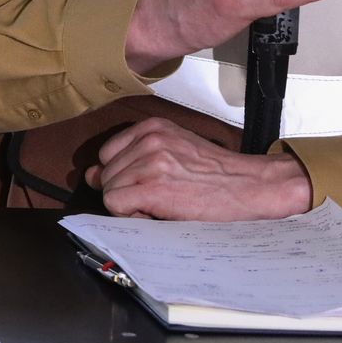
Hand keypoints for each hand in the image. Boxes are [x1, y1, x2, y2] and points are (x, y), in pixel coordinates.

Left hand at [85, 117, 311, 219]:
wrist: (252, 188)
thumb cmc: (216, 177)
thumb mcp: (174, 152)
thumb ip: (133, 158)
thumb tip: (89, 173)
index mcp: (152, 127)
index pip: (108, 154)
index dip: (123, 177)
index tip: (147, 186)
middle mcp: (147, 139)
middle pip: (105, 174)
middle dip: (125, 192)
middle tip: (159, 198)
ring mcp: (149, 161)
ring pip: (108, 191)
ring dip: (129, 205)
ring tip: (162, 205)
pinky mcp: (152, 186)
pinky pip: (114, 204)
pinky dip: (130, 215)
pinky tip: (156, 214)